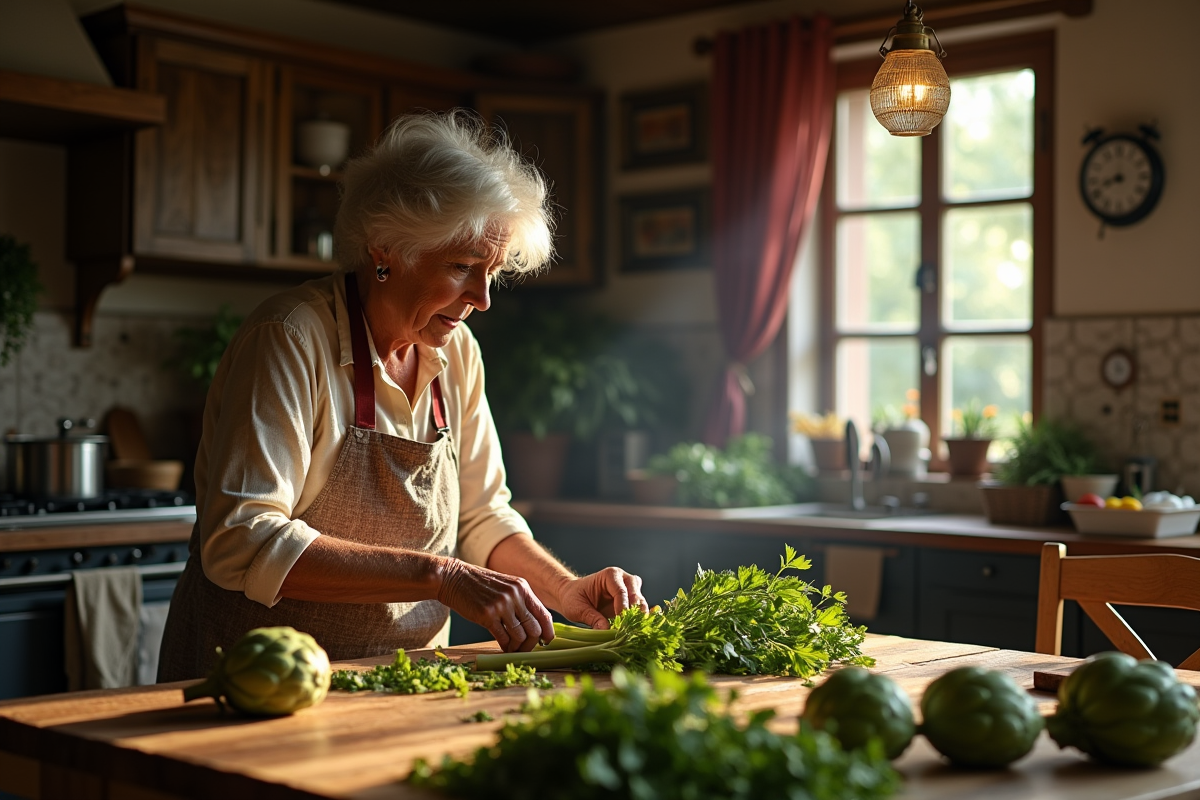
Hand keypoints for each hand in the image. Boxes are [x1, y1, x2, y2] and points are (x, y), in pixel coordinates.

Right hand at [437, 559, 553, 652]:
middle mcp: (514, 595)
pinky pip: (503, 638)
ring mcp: (501, 605)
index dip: (548, 632)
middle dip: (532, 644)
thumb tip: (534, 625)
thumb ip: (520, 601)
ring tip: (511, 648)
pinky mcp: (487, 615)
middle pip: (534, 629)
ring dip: (517, 647)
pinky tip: (503, 647)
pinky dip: (505, 647)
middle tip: (524, 648)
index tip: (545, 642)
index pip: (544, 614)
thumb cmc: (478, 585)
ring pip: (520, 636)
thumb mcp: (505, 586)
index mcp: (522, 587)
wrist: (452, 577)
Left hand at [556, 567, 648, 628]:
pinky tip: (638, 631)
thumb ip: (591, 617)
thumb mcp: (577, 608)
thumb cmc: (573, 598)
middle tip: (630, 629)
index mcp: (610, 575)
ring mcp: (630, 590)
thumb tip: (605, 630)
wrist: (573, 596)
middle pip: (635, 595)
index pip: (621, 591)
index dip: (622, 608)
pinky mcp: (631, 603)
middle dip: (634, 612)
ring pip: (641, 603)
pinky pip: (640, 611)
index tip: (620, 624)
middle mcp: (624, 580)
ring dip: (639, 618)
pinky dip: (640, 621)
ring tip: (634, 632)